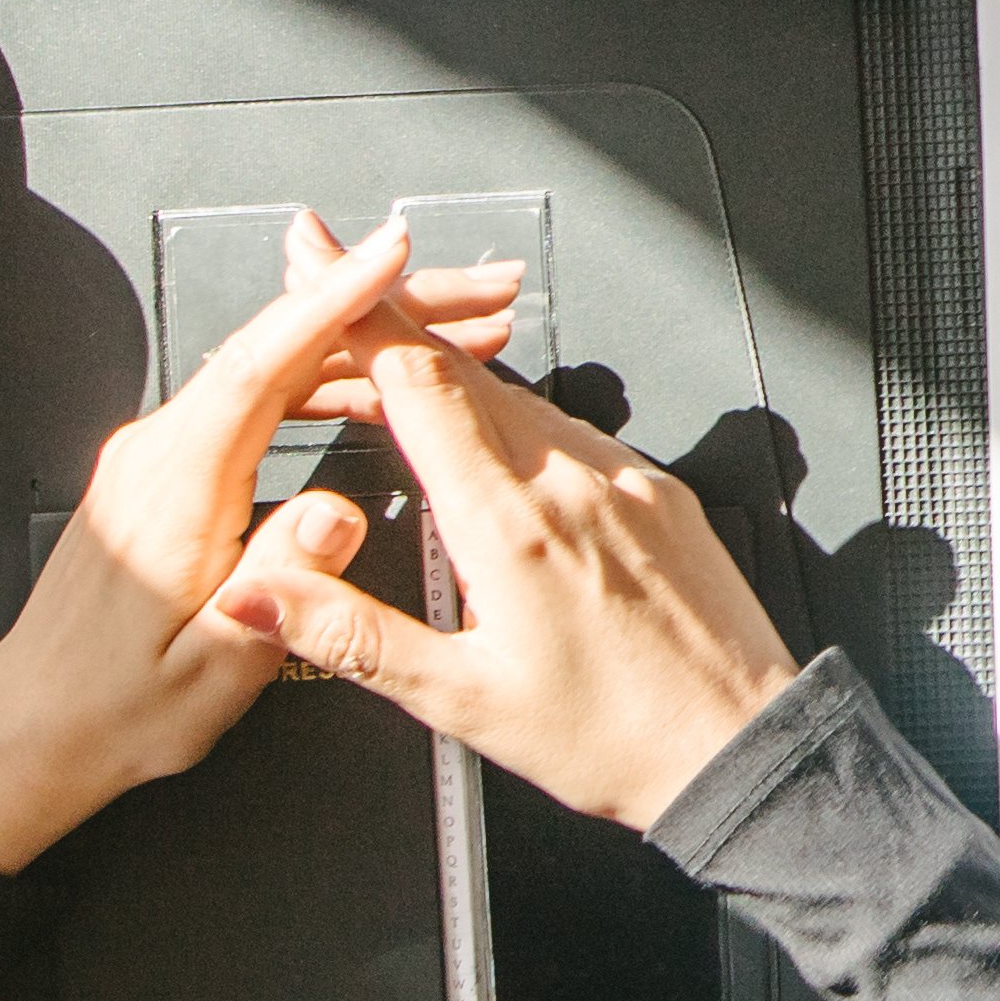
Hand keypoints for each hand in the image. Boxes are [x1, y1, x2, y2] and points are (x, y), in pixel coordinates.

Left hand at [0, 213, 525, 874]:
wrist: (35, 728)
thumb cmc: (113, 709)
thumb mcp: (212, 671)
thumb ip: (278, 587)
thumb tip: (337, 515)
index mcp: (171, 490)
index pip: (256, 365)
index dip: (329, 302)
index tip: (388, 256)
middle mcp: (159, 453)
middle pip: (281, 346)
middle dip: (385, 307)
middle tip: (480, 297)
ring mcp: (163, 453)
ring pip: (280, 365)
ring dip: (370, 341)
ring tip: (459, 335)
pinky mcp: (174, 468)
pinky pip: (262, 395)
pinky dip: (332, 377)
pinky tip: (381, 386)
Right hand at [215, 347, 804, 831]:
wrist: (741, 747)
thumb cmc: (613, 739)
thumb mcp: (459, 699)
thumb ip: (350, 634)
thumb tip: (258, 595)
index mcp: (512, 524)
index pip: (418, 383)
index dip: (358, 312)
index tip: (316, 253)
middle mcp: (573, 481)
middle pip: (463, 374)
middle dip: (390, 328)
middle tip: (332, 289)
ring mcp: (625, 478)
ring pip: (520, 398)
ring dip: (452, 377)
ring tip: (396, 377)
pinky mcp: (661, 490)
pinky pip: (573, 432)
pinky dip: (516, 420)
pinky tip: (496, 448)